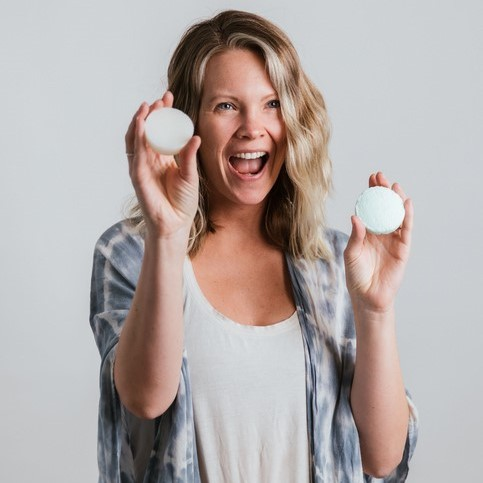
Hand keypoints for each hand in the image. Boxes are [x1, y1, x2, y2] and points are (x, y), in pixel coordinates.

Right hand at [125, 92, 200, 239]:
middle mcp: (150, 159)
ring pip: (136, 138)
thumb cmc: (183, 202)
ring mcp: (142, 166)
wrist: (176, 223)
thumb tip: (195, 137)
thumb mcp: (190, 175)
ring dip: (140, 121)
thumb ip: (189, 157)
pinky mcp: (137, 175)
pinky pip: (135, 153)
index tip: (170, 98)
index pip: (160, 130)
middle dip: (152, 112)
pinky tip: (141, 124)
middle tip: (162, 98)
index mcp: (163, 157)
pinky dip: (136, 138)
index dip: (163, 114)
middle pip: (147, 130)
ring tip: (148, 106)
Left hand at [343, 172, 413, 312]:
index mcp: (367, 232)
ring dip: (396, 200)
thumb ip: (355, 236)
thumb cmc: (356, 275)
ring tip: (394, 186)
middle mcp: (381, 233)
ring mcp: (393, 240)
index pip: (371, 207)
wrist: (367, 296)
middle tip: (381, 176)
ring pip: (397, 216)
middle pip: (385, 207)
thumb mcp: (351, 253)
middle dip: (384, 191)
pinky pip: (406, 230)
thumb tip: (356, 216)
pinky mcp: (403, 249)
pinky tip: (406, 204)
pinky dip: (407, 217)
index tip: (371, 178)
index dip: (372, 193)